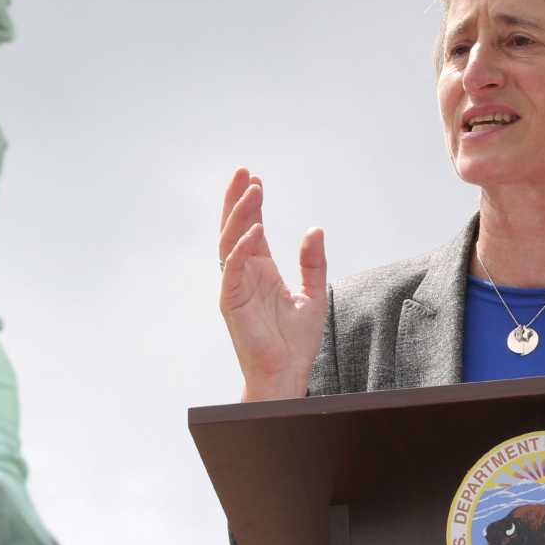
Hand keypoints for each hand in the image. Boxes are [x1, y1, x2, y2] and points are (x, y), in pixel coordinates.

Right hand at [217, 168, 327, 402]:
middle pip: (234, 227)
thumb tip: (314, 229)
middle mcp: (244, 273)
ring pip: (229, 241)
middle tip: (242, 171)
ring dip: (239, 214)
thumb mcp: (314, 294)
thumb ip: (313, 262)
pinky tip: (255, 228)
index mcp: (260, 269)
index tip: (255, 178)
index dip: (252, 202)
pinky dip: (241, 247)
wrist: (287, 373)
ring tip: (251, 190)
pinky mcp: (231, 301)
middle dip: (236, 198)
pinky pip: (232, 268)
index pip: (251, 227)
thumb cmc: (296, 341)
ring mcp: (235, 285)